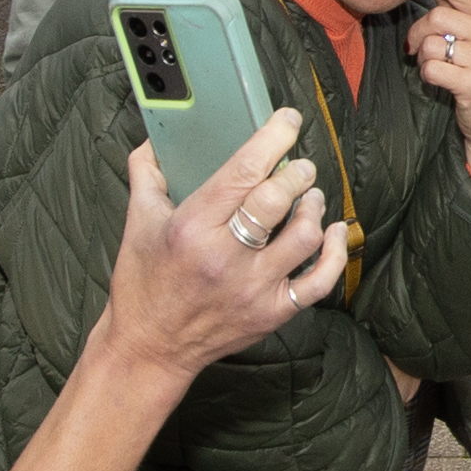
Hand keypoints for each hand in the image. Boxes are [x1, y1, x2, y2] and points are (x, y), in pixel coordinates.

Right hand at [101, 115, 339, 372]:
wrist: (150, 349)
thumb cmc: (143, 284)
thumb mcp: (136, 223)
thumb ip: (147, 173)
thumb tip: (156, 138)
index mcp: (192, 227)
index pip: (243, 171)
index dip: (273, 138)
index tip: (287, 121)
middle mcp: (226, 257)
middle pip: (279, 199)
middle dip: (297, 173)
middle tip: (297, 167)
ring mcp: (253, 288)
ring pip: (305, 235)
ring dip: (314, 207)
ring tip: (308, 197)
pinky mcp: (272, 313)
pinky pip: (320, 280)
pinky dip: (334, 252)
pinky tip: (331, 231)